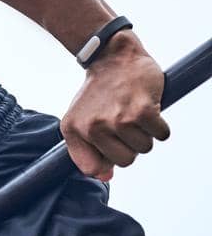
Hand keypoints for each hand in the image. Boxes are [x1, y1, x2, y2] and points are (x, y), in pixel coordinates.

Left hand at [60, 31, 169, 182]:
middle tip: (124, 122)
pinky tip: (148, 108)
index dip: (106, 160)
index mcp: (74, 130)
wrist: (114, 58)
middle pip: (125, 161)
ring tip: (134, 113)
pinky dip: (160, 126)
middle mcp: (94, 127)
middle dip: (129, 145)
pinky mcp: (143, 111)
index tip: (110, 143)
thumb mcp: (81, 121)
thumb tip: (105, 177)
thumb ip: (87, 152)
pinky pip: (162, 135)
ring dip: (145, 133)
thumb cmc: (99, 93)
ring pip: (144, 149)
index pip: (92, 168)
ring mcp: (119, 119)